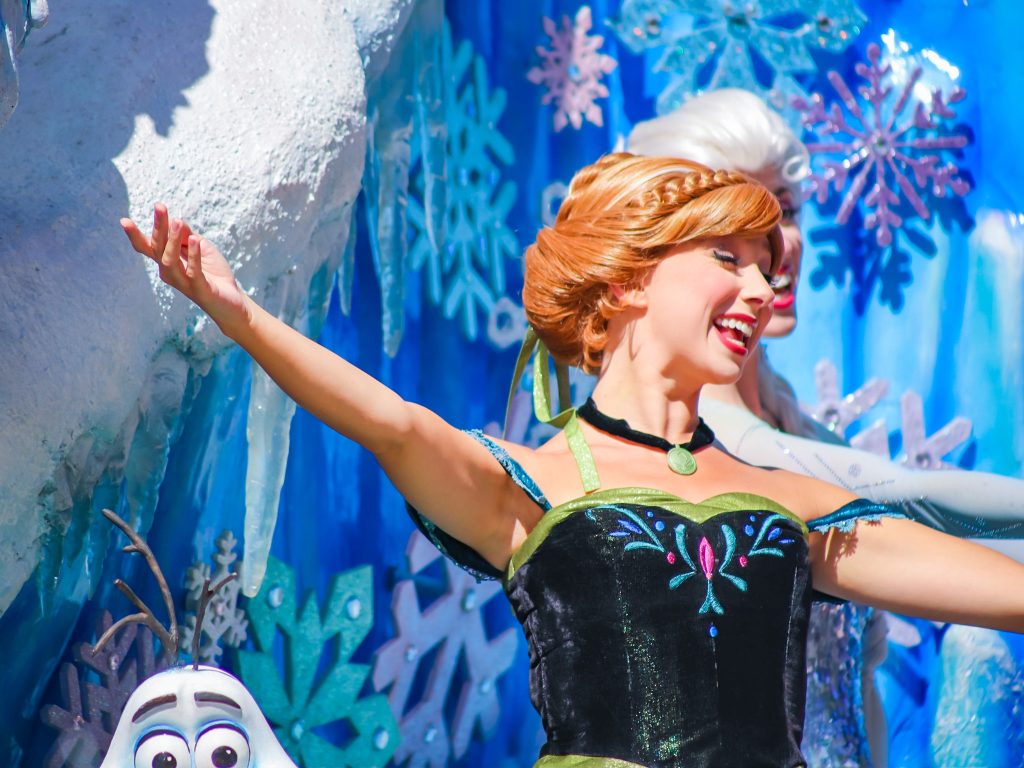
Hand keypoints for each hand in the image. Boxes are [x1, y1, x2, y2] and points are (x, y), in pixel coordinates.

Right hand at [121, 203, 250, 337]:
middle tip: (160, 207)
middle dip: (158, 227)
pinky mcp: (199, 289)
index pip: (148, 247)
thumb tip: (176, 220)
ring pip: (169, 260)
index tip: (124, 220)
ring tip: (177, 221)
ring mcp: (183, 282)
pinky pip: (192, 271)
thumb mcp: (201, 247)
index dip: (135, 236)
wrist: (232, 300)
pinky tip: (194, 240)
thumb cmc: (214, 273)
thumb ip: (187, 235)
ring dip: (171, 239)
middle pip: (157, 249)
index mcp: (167, 262)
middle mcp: (169, 273)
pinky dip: (193, 255)